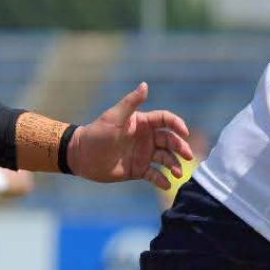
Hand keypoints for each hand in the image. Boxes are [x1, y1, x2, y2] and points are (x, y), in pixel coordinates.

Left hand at [67, 83, 194, 189]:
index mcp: (143, 123)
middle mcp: (147, 138)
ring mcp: (144, 154)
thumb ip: (131, 102)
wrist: (81, 156)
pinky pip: (154, 175)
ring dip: (174, 165)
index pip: (166, 120)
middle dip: (181, 147)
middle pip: (170, 140)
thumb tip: (145, 84)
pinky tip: (166, 184)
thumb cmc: (96, 133)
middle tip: (188, 156)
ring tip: (178, 173)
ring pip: (166, 158)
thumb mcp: (114, 117)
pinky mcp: (139, 170)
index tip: (184, 132)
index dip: (177, 125)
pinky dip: (162, 180)